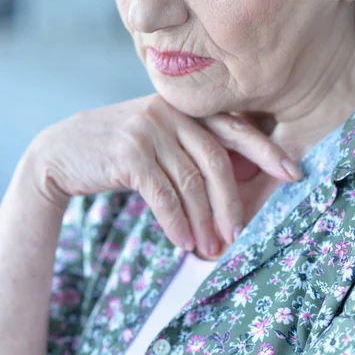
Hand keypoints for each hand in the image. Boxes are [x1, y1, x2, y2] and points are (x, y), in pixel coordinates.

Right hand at [22, 93, 301, 259]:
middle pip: (216, 160)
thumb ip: (191, 149)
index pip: (233, 127)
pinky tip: (183, 242)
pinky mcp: (129, 153)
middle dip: (231, 203)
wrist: (62, 151)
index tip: (292, 173)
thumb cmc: (118, 149)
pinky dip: (177, 224)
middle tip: (239, 234)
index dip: (266, 150)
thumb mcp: (158, 138)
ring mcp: (148, 129)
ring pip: (190, 182)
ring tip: (211, 247)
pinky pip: (164, 195)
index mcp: (183, 106)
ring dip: (204, 221)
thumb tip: (236, 185)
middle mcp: (169, 112)